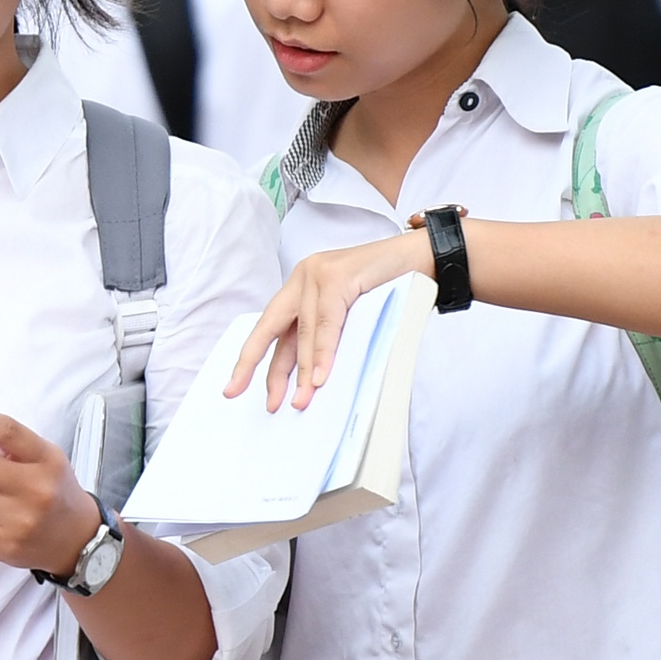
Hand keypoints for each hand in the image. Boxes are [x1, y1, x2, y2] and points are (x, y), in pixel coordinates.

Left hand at [227, 231, 431, 411]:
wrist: (426, 257)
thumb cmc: (392, 287)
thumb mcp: (350, 316)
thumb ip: (326, 337)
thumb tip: (308, 380)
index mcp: (301, 287)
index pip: (270, 329)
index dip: (251, 359)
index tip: (234, 388)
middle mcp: (303, 277)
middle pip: (271, 328)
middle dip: (255, 366)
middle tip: (247, 397)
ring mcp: (318, 272)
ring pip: (303, 331)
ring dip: (302, 371)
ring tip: (298, 402)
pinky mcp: (338, 275)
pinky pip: (327, 323)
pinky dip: (323, 352)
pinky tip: (319, 377)